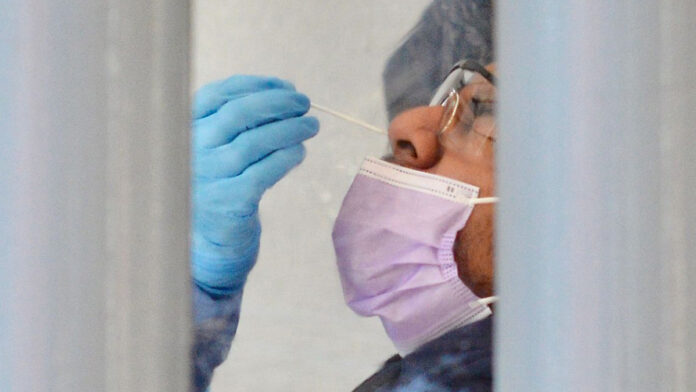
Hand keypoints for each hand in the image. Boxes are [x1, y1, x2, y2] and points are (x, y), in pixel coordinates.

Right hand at [191, 75, 318, 294]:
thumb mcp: (219, 144)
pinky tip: (299, 152)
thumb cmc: (222, 179)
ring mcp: (209, 176)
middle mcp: (192, 150)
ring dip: (290, 129)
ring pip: (255, 142)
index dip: (256, 85)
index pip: (218, 94)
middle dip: (278, 103)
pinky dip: (286, 158)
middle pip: (238, 114)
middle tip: (304, 103)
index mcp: (186, 128)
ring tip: (310, 126)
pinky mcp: (229, 200)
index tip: (285, 86)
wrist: (211, 234)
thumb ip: (240, 118)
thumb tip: (285, 91)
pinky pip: (264, 172)